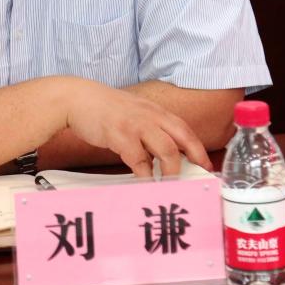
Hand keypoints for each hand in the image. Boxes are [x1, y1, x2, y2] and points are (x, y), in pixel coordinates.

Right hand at [63, 79, 211, 176]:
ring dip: (172, 172)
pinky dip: (146, 175)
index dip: (198, 148)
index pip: (184, 129)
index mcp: (155, 110)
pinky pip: (139, 160)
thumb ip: (148, 129)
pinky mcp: (120, 135)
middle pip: (182, 138)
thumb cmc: (104, 108)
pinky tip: (146, 183)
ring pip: (166, 150)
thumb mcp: (133, 111)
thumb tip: (160, 155)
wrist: (78, 98)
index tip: (206, 165)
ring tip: (172, 186)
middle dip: (194, 160)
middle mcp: (150, 116)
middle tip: (197, 179)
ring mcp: (136, 125)